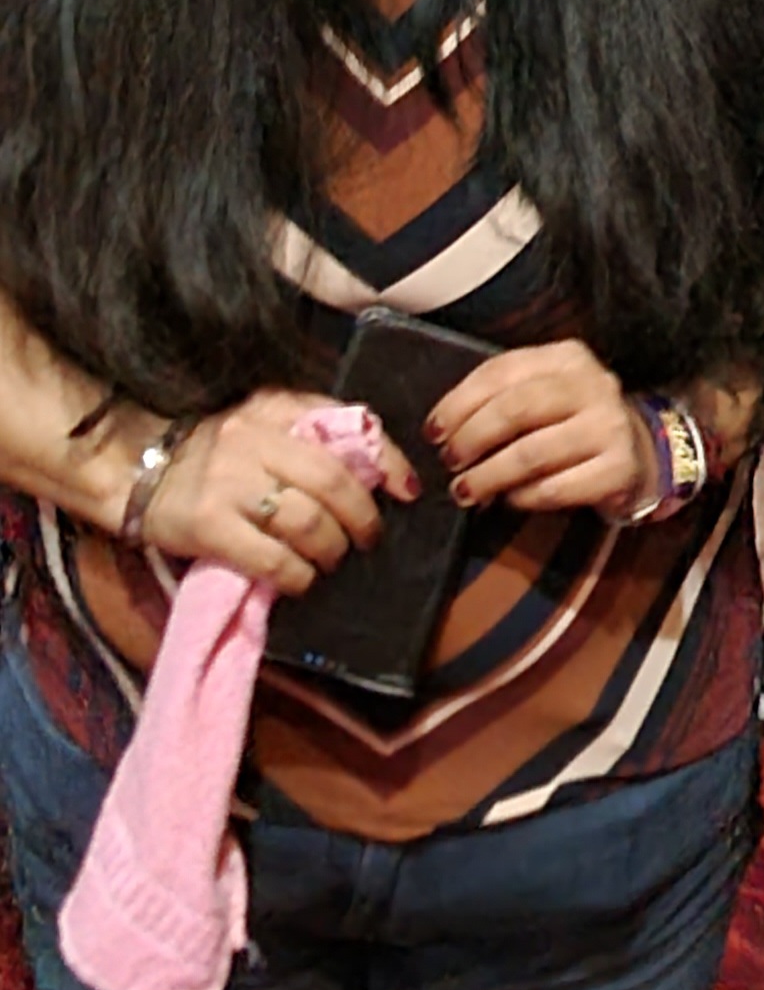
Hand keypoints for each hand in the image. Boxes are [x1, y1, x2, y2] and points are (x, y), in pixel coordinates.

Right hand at [140, 390, 416, 595]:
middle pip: (334, 483)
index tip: (407, 492)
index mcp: (272, 409)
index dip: (388, 462)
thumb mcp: (257, 423)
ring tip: (329, 561)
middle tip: (366, 540)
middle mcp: (252, 439)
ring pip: (308, 523)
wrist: (129, 465)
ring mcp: (230, 482)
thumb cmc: (208, 451)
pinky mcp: (208, 525)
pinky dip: (297, 576)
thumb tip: (375, 472)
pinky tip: (299, 579)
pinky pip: (272, 558)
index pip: (347, 426)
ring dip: (330, 551)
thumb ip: (307, 435)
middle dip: (362, 520)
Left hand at [428, 341, 655, 517]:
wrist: (644, 453)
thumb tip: (445, 432)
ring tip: (466, 490)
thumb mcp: (546, 394)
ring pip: (532, 453)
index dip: (459, 403)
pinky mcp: (619, 469)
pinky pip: (555, 488)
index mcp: (567, 358)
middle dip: (472, 439)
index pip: (501, 372)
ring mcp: (610, 427)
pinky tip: (509, 500)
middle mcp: (593, 385)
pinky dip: (522, 497)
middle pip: (515, 409)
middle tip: (450, 461)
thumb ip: (503, 400)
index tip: (434, 431)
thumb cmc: (577, 423)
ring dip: (489, 476)